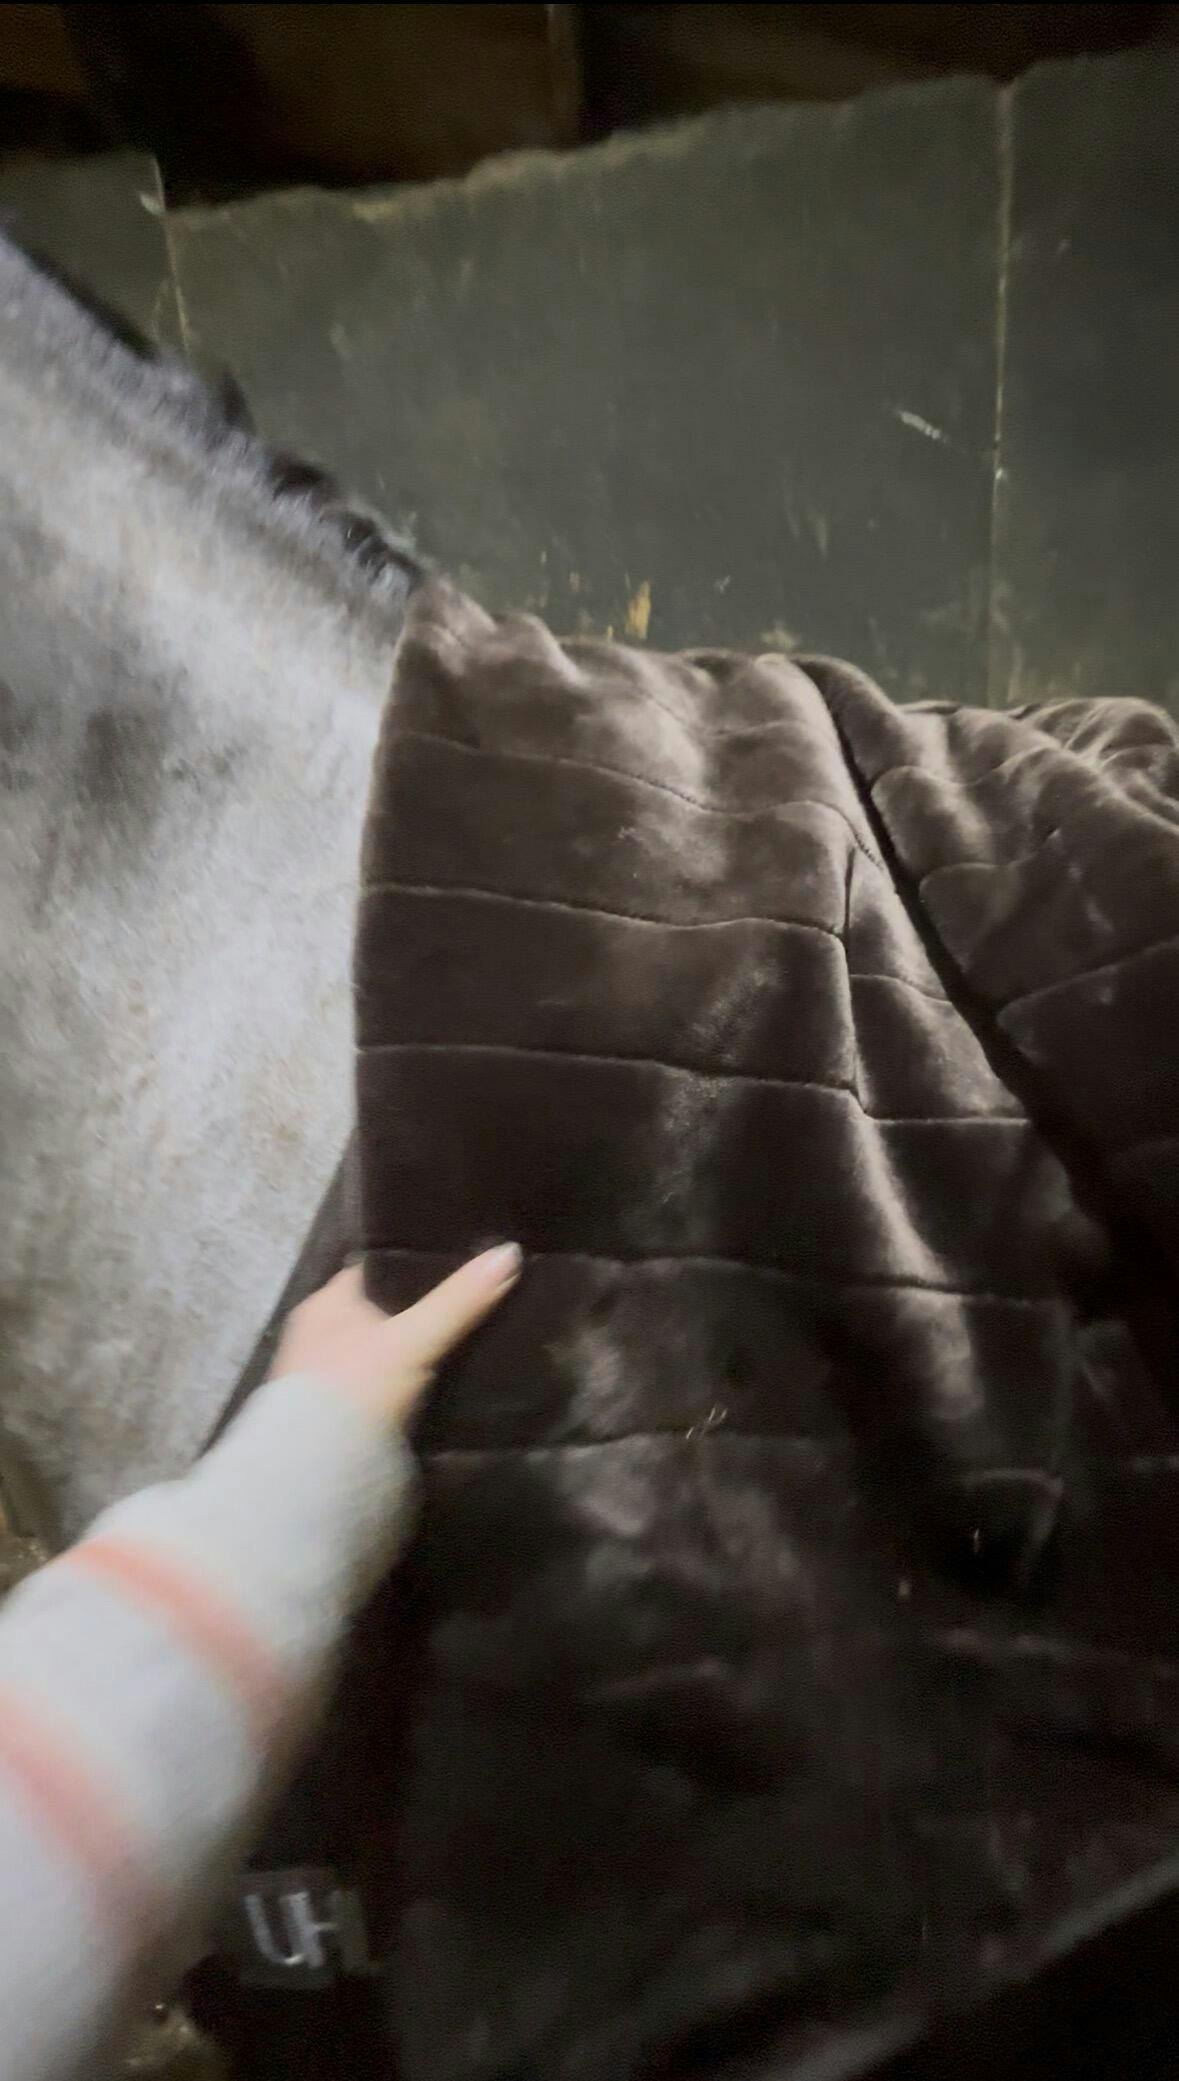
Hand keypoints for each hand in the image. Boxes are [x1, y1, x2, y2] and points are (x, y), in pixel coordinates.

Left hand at [269, 1245, 521, 1430]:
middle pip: (382, 1310)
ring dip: (414, 1347)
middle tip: (471, 1301)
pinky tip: (441, 1380)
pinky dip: (407, 1379)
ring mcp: (327, 1376)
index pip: (376, 1269)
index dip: (416, 1265)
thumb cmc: (358, 1389)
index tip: (459, 1262)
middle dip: (419, 1309)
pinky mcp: (341, 1412)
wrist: (320, 1474)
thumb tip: (509, 1251)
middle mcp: (318, 1334)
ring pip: (384, 1348)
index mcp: (324, 1305)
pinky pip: (383, 1382)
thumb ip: (459, 1300)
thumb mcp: (414, 1339)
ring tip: (467, 1336)